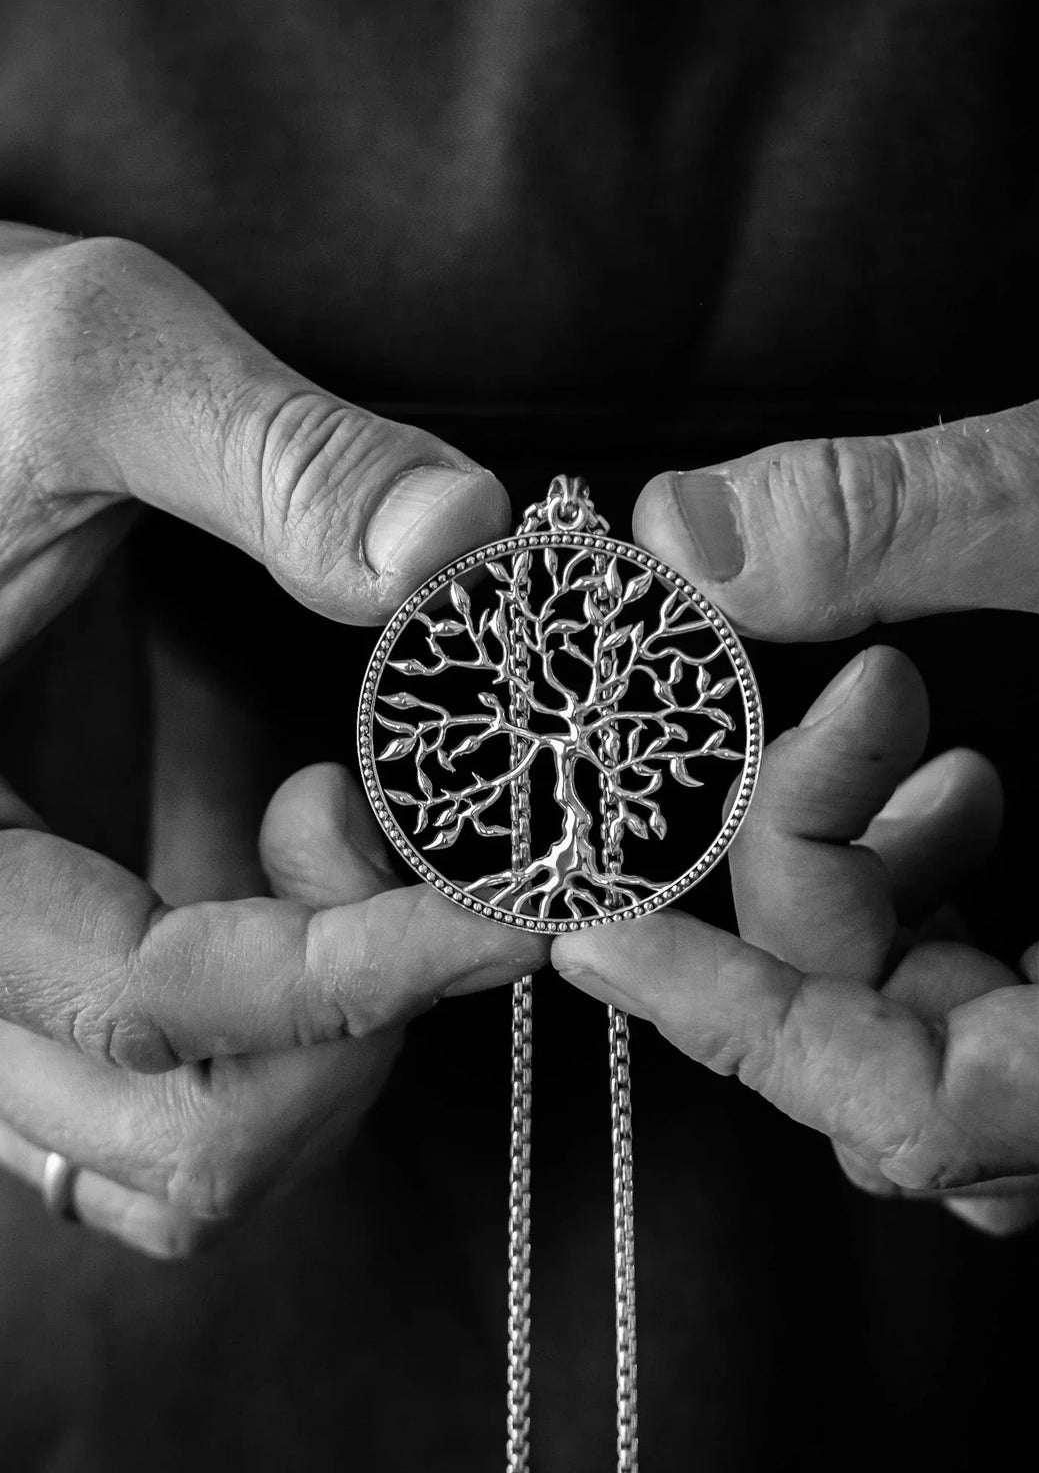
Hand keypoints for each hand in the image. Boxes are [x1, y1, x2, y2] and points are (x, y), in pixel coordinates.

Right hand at [0, 224, 529, 1251]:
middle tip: (437, 874)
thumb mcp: (97, 362)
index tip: (514, 907)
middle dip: (357, 1033)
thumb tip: (458, 542)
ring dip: (330, 1051)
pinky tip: (322, 870)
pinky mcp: (62, 935)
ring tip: (359, 850)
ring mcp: (5, 961)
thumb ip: (277, 457)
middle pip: (182, 1143)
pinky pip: (182, 1085)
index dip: (362, 973)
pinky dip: (291, 1034)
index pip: (154, 1005)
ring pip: (184, 1150)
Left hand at [555, 392, 1038, 1232]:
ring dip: (872, 900)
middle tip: (837, 728)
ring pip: (952, 1045)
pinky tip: (946, 775)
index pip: (927, 1110)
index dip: (746, 1030)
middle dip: (817, 901)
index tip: (606, 938)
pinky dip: (933, 897)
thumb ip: (919, 517)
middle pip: (912, 1081)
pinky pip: (1005, 996)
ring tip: (895, 740)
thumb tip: (693, 533)